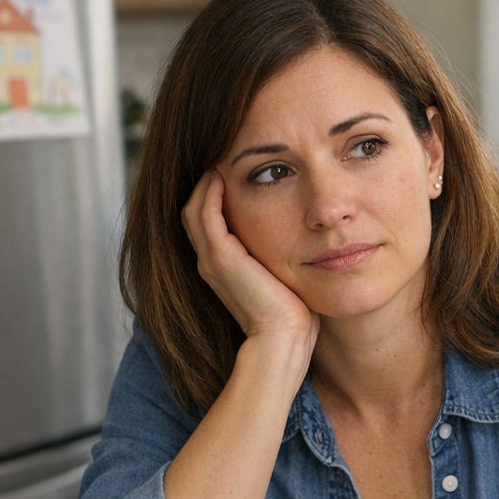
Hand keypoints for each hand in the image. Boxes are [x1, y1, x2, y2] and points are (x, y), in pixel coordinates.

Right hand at [182, 171, 317, 342]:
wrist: (284, 337)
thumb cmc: (292, 314)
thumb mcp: (283, 278)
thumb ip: (281, 258)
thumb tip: (304, 242)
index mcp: (222, 269)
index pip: (207, 224)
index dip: (214, 199)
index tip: (232, 175)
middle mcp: (209, 263)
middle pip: (194, 213)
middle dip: (206, 186)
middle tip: (222, 161)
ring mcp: (212, 260)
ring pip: (195, 209)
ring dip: (206, 183)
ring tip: (220, 162)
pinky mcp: (221, 257)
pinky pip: (206, 213)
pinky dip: (211, 192)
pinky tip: (223, 175)